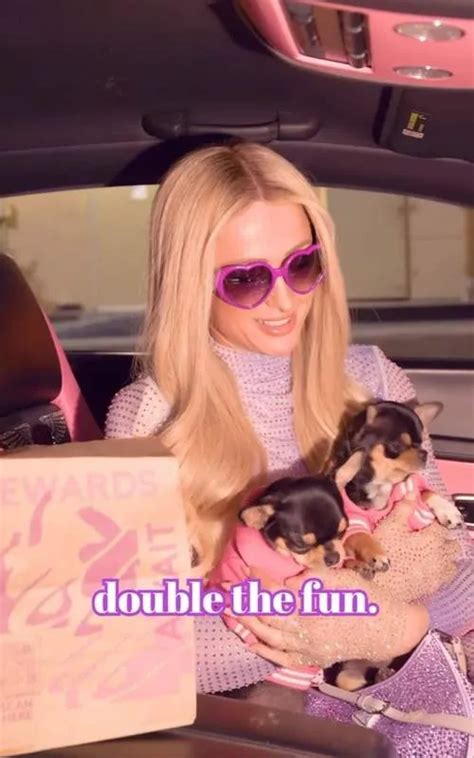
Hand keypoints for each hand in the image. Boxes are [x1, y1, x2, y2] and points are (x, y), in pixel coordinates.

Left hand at [226, 564, 428, 668]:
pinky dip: (262, 648)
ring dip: (246, 621)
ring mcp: (306, 648)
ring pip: (267, 635)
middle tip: (226, 587)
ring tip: (228, 608)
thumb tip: (285, 579)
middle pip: (265, 615)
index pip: (274, 592)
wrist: (387, 628)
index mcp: (311, 607)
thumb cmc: (364, 596)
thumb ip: (309, 578)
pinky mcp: (310, 658)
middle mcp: (305, 630)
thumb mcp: (338, 577)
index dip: (258, 579)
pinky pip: (280, 657)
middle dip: (243, 600)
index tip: (245, 566)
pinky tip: (247, 639)